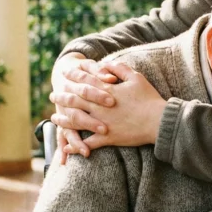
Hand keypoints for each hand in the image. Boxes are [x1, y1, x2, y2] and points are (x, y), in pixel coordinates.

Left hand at [51, 61, 165, 160]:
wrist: (159, 121)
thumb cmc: (149, 98)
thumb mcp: (136, 77)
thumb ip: (119, 68)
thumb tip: (106, 63)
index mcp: (106, 91)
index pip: (84, 82)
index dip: (72, 77)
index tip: (63, 75)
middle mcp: (100, 107)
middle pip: (75, 101)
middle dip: (62, 98)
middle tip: (53, 96)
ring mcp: (102, 123)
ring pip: (77, 121)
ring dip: (63, 120)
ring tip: (54, 118)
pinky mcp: (108, 138)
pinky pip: (89, 142)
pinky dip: (77, 145)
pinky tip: (68, 148)